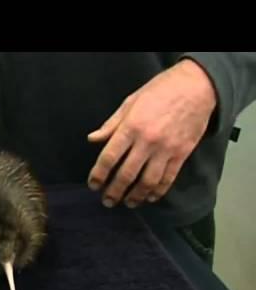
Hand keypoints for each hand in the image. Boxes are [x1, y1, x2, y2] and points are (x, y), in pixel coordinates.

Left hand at [86, 58, 217, 207]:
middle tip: (107, 201)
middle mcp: (147, 141)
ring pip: (147, 181)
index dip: (98, 174)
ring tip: (127, 203)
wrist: (197, 86)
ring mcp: (166, 149)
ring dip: (135, 196)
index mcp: (131, 127)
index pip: (109, 157)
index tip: (93, 185)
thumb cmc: (160, 91)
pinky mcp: (182, 154)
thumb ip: (111, 124)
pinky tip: (149, 197)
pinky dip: (157, 191)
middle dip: (114, 191)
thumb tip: (92, 139)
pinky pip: (167, 178)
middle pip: (126, 174)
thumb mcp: (130, 102)